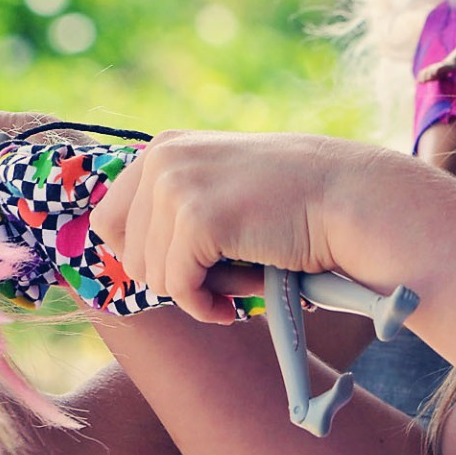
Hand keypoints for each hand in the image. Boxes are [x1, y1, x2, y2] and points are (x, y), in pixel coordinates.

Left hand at [91, 129, 404, 324]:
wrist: (345, 198)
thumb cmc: (289, 205)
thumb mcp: (219, 188)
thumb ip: (174, 209)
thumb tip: (122, 259)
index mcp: (163, 148)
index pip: (110, 222)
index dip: (144, 257)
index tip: (184, 270)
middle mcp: (162, 158)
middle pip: (127, 254)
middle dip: (172, 277)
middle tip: (217, 279)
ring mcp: (176, 185)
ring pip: (152, 276)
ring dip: (196, 291)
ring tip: (238, 277)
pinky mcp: (197, 218)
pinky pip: (178, 288)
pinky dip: (205, 306)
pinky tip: (233, 303)